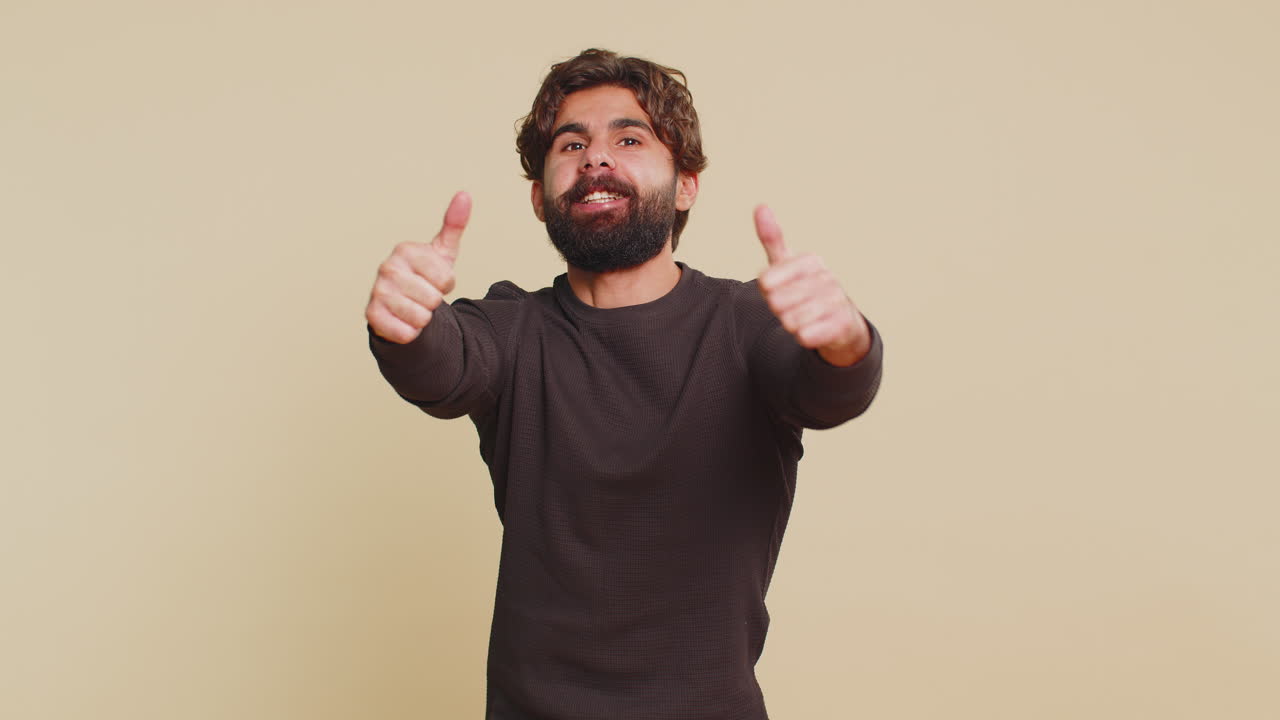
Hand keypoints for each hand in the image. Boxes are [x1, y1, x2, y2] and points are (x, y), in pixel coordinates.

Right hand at [366, 191, 470, 343]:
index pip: (445, 278)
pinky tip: (403, 321)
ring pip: (421, 318)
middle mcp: (386, 267)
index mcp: (405, 250)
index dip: (446, 284)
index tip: (435, 279)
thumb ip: (453, 225)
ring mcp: (377, 291)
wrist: (400, 306)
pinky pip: (406, 333)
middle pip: (433, 299)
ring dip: (423, 319)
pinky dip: (410, 333)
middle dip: (435, 303)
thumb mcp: (442, 253)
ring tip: (414, 307)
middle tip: (423, 295)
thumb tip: (464, 194)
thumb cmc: (424, 276)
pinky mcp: (371, 316)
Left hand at [755, 205, 870, 366]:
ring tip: (802, 318)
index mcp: (811, 260)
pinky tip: (810, 331)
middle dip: (779, 310)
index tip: (778, 290)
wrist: (840, 322)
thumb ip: (773, 238)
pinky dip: (803, 337)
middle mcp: (827, 277)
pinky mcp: (843, 324)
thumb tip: (760, 206)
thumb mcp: (787, 264)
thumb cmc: (807, 289)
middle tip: (791, 307)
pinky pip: (807, 336)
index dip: (767, 292)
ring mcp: (837, 300)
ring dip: (791, 324)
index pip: (766, 281)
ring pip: (791, 320)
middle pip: (777, 302)